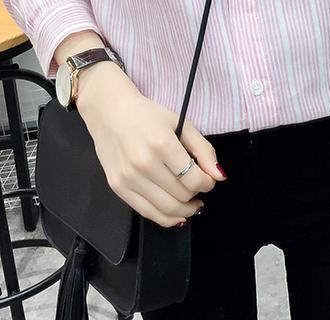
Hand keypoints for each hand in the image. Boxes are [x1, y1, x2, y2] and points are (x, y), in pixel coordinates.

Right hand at [75, 63, 224, 227]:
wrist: (109, 111)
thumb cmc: (147, 115)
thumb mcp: (181, 122)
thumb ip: (203, 149)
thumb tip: (220, 176)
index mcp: (161, 143)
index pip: (194, 178)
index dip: (208, 183)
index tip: (209, 179)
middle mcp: (143, 163)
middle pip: (181, 195)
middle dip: (196, 194)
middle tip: (198, 186)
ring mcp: (128, 178)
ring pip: (166, 209)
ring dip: (185, 210)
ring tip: (192, 203)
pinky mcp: (117, 187)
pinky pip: (146, 213)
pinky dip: (166, 218)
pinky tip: (176, 213)